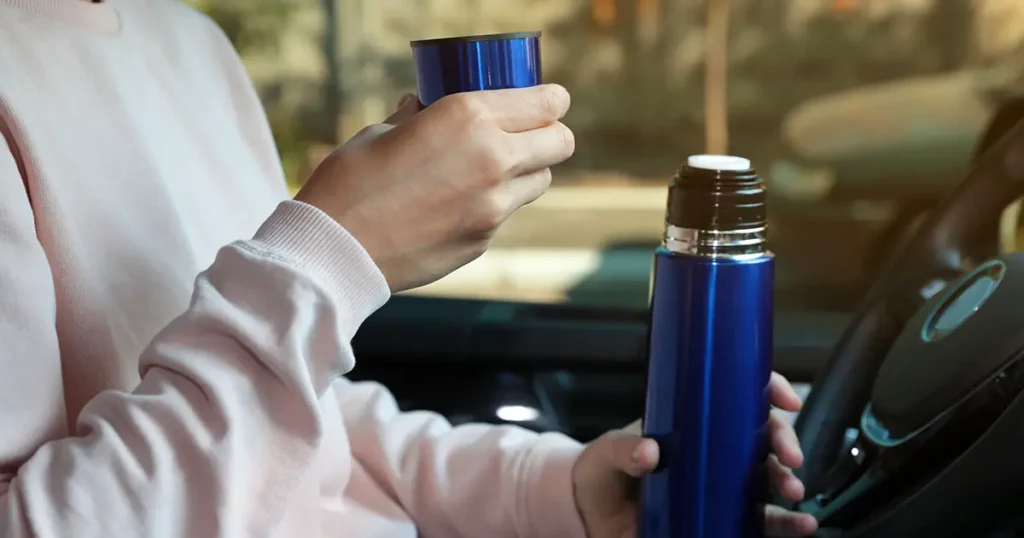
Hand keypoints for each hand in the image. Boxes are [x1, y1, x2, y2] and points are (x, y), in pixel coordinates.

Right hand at [295, 85, 574, 291]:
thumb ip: (416, 116)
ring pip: (541, 181)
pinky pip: (505, 213)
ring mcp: (493, 205)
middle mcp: (492, 158)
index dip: (550, 101)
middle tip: (526, 135)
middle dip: (549, 135)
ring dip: (525, 171)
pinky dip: (492, 204)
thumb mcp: (381, 131)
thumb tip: (423, 106)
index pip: (546, 102)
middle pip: (560, 142)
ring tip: (489, 170)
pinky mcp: (483, 240)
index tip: (546, 102)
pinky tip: (454, 205)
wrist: (335, 249)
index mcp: (468, 116)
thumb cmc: (349, 182)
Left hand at [572, 372, 817, 537]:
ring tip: (793, 492)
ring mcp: (719, 485)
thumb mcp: (607, 453)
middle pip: (762, 436)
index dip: (768, 390)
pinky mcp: (719, 518)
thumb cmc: (602, 472)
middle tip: (789, 456)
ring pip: (768, 478)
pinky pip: (760, 522)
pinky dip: (784, 525)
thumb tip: (649, 452)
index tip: (786, 400)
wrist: (592, 516)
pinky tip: (801, 526)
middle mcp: (713, 451)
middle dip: (783, 441)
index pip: (737, 395)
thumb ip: (623, 450)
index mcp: (692, 423)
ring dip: (788, 482)